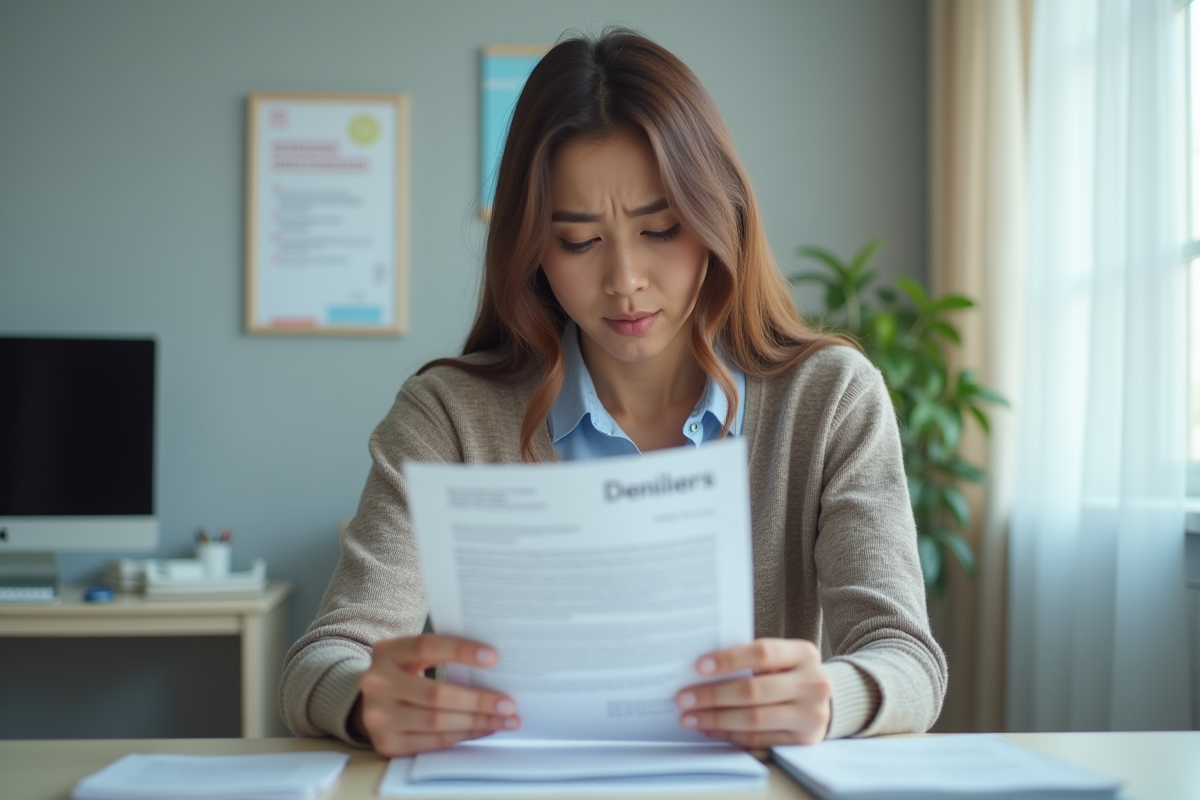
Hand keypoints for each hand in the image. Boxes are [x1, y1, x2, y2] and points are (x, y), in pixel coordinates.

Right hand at [353, 634, 519, 755]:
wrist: (370, 702)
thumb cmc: (405, 673)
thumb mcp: (412, 656)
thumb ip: (441, 655)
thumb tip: (494, 666)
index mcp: (387, 652)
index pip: (426, 647)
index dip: (460, 651)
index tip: (493, 657)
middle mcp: (377, 684)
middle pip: (436, 694)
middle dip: (478, 700)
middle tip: (508, 703)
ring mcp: (378, 717)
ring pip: (437, 722)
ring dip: (477, 722)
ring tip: (504, 719)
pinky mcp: (387, 743)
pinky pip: (433, 742)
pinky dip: (463, 736)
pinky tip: (483, 729)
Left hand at [675, 638, 831, 747]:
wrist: (824, 699)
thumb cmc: (790, 672)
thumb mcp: (781, 657)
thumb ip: (751, 659)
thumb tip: (700, 669)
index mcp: (804, 653)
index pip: (762, 653)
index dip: (729, 659)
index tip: (699, 666)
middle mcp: (814, 683)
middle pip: (754, 690)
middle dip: (713, 695)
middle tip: (684, 697)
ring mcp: (811, 715)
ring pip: (754, 719)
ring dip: (716, 719)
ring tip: (690, 717)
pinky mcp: (803, 741)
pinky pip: (758, 739)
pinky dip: (730, 734)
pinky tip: (710, 728)